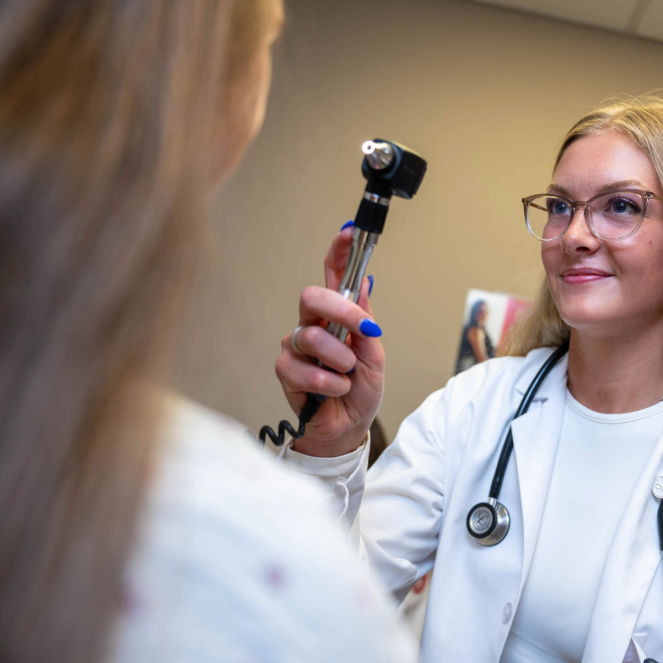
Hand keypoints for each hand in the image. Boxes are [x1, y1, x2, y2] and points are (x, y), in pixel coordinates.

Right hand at [274, 223, 383, 457]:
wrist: (349, 429)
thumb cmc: (360, 392)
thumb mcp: (375, 357)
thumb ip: (366, 323)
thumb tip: (364, 284)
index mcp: (338, 317)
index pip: (334, 276)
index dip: (338, 252)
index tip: (349, 233)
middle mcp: (314, 325)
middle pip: (311, 296)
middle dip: (340, 310)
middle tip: (363, 328)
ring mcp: (298, 347)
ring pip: (309, 335)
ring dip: (339, 357)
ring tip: (349, 374)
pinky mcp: (286, 371)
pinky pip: (299, 366)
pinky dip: (326, 380)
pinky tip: (334, 390)